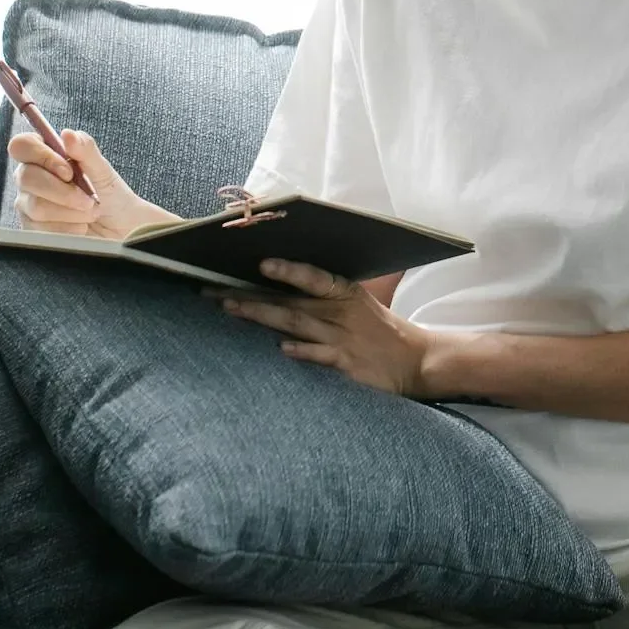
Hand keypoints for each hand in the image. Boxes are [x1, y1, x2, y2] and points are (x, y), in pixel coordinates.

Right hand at [9, 127, 175, 242]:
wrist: (121, 230)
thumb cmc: (112, 197)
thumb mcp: (104, 171)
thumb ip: (86, 150)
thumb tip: (68, 134)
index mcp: (45, 155)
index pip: (22, 145)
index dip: (42, 156)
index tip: (69, 171)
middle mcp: (31, 178)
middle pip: (26, 177)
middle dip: (62, 191)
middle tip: (88, 200)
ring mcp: (28, 203)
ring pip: (36, 206)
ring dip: (70, 211)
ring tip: (89, 212)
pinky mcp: (32, 228)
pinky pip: (41, 228)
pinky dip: (68, 228)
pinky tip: (80, 226)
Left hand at [202, 257, 431, 397]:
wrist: (415, 360)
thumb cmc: (378, 330)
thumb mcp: (356, 303)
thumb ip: (321, 295)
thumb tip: (277, 283)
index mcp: (344, 293)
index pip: (313, 277)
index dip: (289, 270)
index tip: (262, 263)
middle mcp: (340, 313)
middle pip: (289, 301)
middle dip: (249, 294)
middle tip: (213, 289)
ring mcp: (343, 339)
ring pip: (297, 324)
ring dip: (263, 315)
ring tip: (231, 308)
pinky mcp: (348, 365)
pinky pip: (320, 356)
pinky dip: (301, 352)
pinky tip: (280, 349)